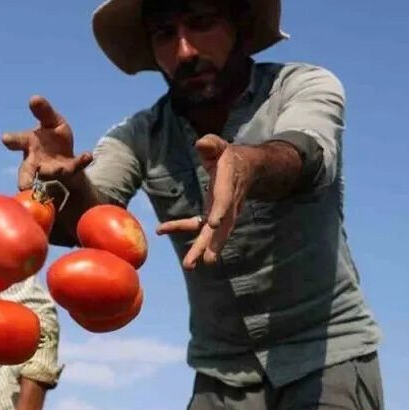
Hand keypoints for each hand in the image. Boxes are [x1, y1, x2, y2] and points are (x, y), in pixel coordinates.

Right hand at [2, 95, 93, 190]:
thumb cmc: (51, 135)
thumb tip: (34, 98)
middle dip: (25, 179)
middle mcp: (35, 161)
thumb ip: (43, 111)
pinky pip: (74, 167)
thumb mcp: (49, 120)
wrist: (65, 153)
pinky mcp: (67, 172)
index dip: (11, 140)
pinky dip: (81, 161)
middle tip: (23, 186)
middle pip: (26, 172)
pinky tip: (87, 155)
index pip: (17, 141)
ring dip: (54, 173)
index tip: (5, 138)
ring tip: (61, 170)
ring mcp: (50, 169)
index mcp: (27, 143)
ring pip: (49, 175)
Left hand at [156, 134, 251, 269]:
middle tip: (204, 261)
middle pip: (221, 227)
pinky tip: (161, 230)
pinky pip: (198, 226)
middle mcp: (228, 203)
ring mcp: (223, 213)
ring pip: (213, 234)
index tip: (213, 223)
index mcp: (228, 185)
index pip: (225, 200)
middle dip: (212, 244)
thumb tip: (201, 144)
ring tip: (190, 265)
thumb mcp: (220, 145)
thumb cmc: (228, 155)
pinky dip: (180, 228)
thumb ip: (211, 144)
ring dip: (201, 249)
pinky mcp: (214, 216)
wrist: (247, 168)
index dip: (220, 211)